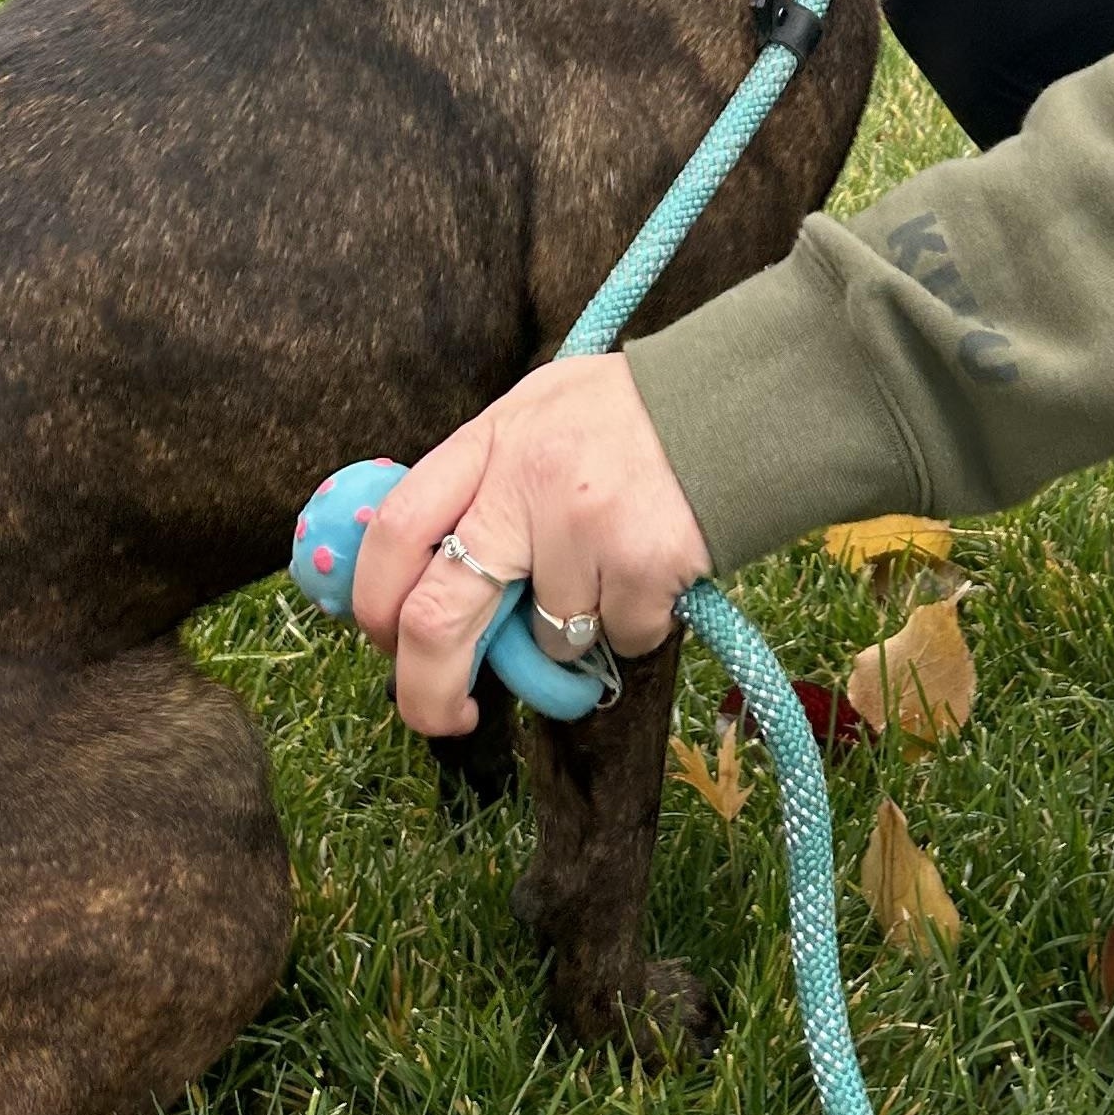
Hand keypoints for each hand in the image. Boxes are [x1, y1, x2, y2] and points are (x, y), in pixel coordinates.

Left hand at [351, 357, 712, 736]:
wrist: (738, 399)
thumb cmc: (628, 420)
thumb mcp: (537, 420)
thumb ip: (484, 487)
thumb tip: (426, 589)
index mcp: (490, 441)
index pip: (394, 532)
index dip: (375, 604)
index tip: (387, 640)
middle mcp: (525, 480)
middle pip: (437, 616)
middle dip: (427, 690)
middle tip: (445, 715)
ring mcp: (584, 526)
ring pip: (546, 637)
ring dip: (573, 629)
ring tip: (611, 567)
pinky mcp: (642, 566)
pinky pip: (619, 637)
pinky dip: (635, 622)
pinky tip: (655, 566)